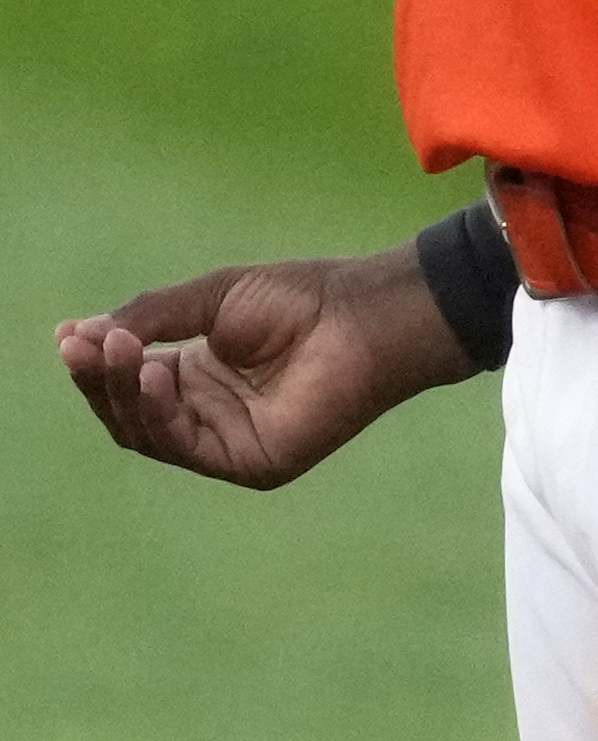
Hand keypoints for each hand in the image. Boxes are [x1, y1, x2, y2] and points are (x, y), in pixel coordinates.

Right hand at [52, 242, 474, 488]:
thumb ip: (150, 317)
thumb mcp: (211, 299)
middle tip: (79, 344)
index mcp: (199, 376)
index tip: (67, 335)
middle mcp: (208, 413)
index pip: (130, 381)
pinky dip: (160, 410)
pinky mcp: (250, 462)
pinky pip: (184, 445)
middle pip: (130, 411)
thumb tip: (76, 333)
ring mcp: (227, 441)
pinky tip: (153, 372)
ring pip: (148, 431)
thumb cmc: (303, 299)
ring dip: (123, 391)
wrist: (365, 312)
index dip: (97, 362)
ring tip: (115, 349)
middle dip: (100, 378)